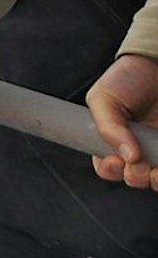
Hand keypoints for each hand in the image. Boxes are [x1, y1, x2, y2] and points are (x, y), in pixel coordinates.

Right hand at [88, 55, 157, 189]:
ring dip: (155, 180)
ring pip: (157, 179)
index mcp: (115, 140)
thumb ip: (108, 127)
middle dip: (135, 176)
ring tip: (156, 171)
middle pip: (135, 177)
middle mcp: (140, 147)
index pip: (109, 167)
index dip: (110, 169)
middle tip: (137, 162)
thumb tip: (129, 156)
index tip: (114, 161)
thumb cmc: (129, 77)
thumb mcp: (104, 98)